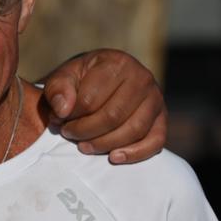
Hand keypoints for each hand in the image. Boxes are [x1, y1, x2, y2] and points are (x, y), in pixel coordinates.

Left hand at [41, 49, 166, 163]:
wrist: (102, 78)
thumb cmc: (82, 79)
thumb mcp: (64, 77)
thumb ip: (58, 89)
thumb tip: (63, 110)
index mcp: (117, 63)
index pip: (91, 99)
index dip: (71, 116)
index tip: (58, 121)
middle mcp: (142, 78)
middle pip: (112, 116)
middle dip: (85, 131)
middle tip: (69, 134)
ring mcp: (156, 99)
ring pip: (133, 130)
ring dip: (105, 144)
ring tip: (84, 146)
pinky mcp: (162, 118)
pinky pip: (155, 141)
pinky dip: (136, 153)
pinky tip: (114, 157)